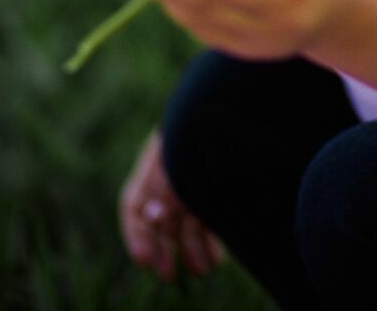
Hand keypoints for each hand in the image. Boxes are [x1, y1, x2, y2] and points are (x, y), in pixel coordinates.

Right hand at [119, 128, 226, 282]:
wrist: (242, 102)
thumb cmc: (207, 125)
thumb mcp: (182, 156)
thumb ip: (166, 186)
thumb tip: (152, 217)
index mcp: (156, 161)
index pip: (134, 204)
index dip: (136, 235)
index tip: (144, 261)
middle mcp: (172, 172)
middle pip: (159, 218)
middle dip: (163, 247)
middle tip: (168, 274)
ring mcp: (197, 177)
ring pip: (186, 221)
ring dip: (190, 247)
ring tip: (201, 270)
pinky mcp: (219, 183)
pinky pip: (208, 215)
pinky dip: (210, 236)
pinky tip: (216, 257)